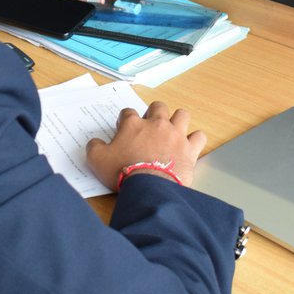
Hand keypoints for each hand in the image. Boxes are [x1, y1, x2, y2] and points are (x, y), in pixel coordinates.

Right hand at [86, 101, 206, 191]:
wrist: (149, 186)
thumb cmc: (122, 172)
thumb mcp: (97, 160)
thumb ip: (94, 147)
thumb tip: (94, 143)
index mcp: (133, 124)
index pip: (128, 112)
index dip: (125, 120)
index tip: (123, 129)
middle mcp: (156, 124)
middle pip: (158, 107)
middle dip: (154, 113)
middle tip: (150, 127)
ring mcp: (175, 135)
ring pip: (182, 115)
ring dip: (177, 121)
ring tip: (172, 131)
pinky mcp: (189, 149)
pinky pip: (198, 136)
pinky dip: (195, 140)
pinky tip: (189, 146)